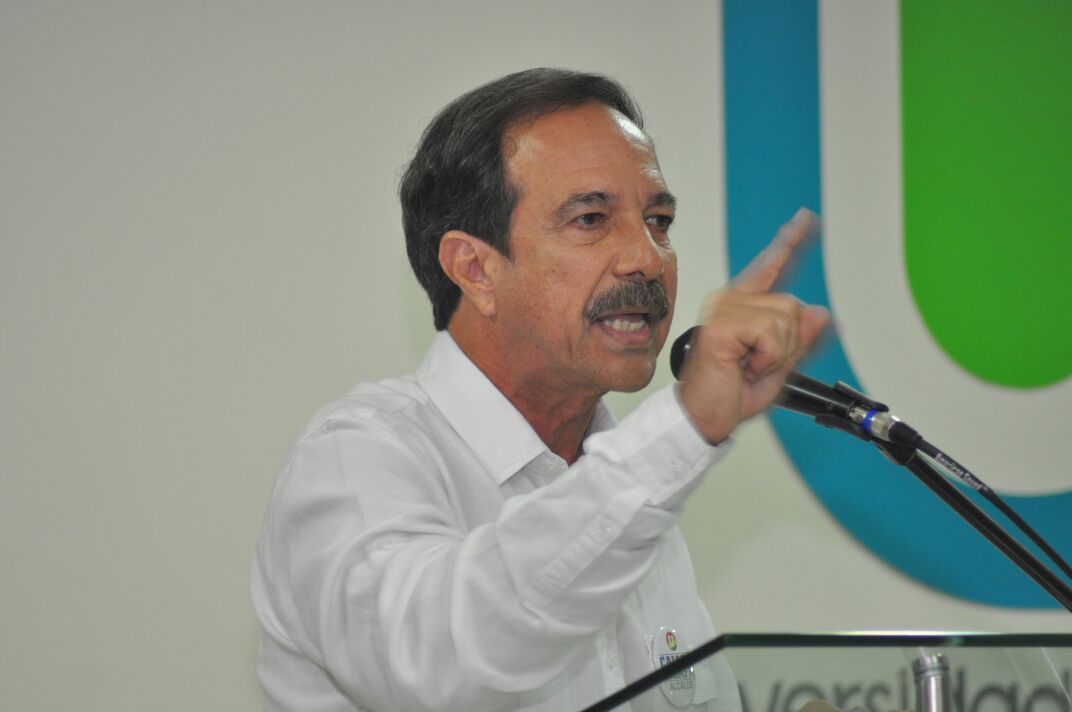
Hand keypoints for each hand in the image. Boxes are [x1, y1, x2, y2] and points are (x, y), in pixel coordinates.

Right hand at [677, 208, 829, 442]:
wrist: (705, 415)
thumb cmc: (731, 393)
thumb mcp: (779, 366)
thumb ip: (800, 339)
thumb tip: (821, 314)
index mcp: (742, 305)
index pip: (771, 266)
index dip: (790, 241)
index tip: (806, 218)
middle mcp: (730, 300)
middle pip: (791, 305)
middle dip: (789, 342)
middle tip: (760, 364)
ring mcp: (723, 309)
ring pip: (784, 318)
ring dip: (777, 352)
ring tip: (750, 366)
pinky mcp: (721, 324)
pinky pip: (769, 331)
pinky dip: (768, 356)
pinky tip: (745, 365)